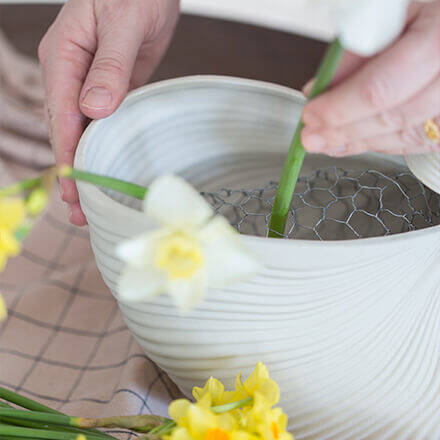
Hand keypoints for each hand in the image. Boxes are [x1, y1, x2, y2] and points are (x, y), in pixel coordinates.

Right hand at [38, 0, 178, 224]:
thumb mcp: (123, 22)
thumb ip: (109, 66)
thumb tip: (93, 109)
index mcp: (63, 56)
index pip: (60, 113)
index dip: (68, 152)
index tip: (74, 184)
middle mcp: (70, 73)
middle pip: (65, 130)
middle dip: (72, 170)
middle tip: (78, 210)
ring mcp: (89, 83)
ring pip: (82, 132)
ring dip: (85, 166)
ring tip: (88, 204)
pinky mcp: (110, 90)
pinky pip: (102, 125)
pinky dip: (101, 150)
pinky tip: (104, 172)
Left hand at [301, 1, 439, 157]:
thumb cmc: (425, 23)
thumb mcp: (388, 21)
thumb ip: (354, 55)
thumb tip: (316, 90)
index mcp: (437, 41)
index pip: (379, 87)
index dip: (339, 108)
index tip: (310, 114)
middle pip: (390, 117)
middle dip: (342, 130)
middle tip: (310, 137)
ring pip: (401, 136)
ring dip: (356, 142)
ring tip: (325, 142)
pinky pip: (412, 143)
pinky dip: (377, 144)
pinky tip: (351, 142)